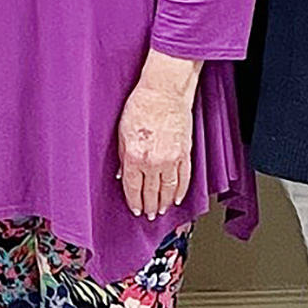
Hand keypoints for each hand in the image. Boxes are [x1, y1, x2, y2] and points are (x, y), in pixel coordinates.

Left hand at [116, 54, 197, 218]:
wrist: (164, 92)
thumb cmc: (142, 105)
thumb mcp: (122, 133)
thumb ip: (123, 157)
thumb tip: (123, 174)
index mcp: (135, 157)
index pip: (133, 188)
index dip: (134, 201)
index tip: (135, 209)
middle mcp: (154, 162)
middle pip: (152, 192)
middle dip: (150, 206)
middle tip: (149, 215)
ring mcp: (172, 159)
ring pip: (169, 190)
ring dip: (165, 203)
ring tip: (162, 211)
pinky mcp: (185, 153)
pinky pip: (185, 178)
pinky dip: (182, 191)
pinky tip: (178, 199)